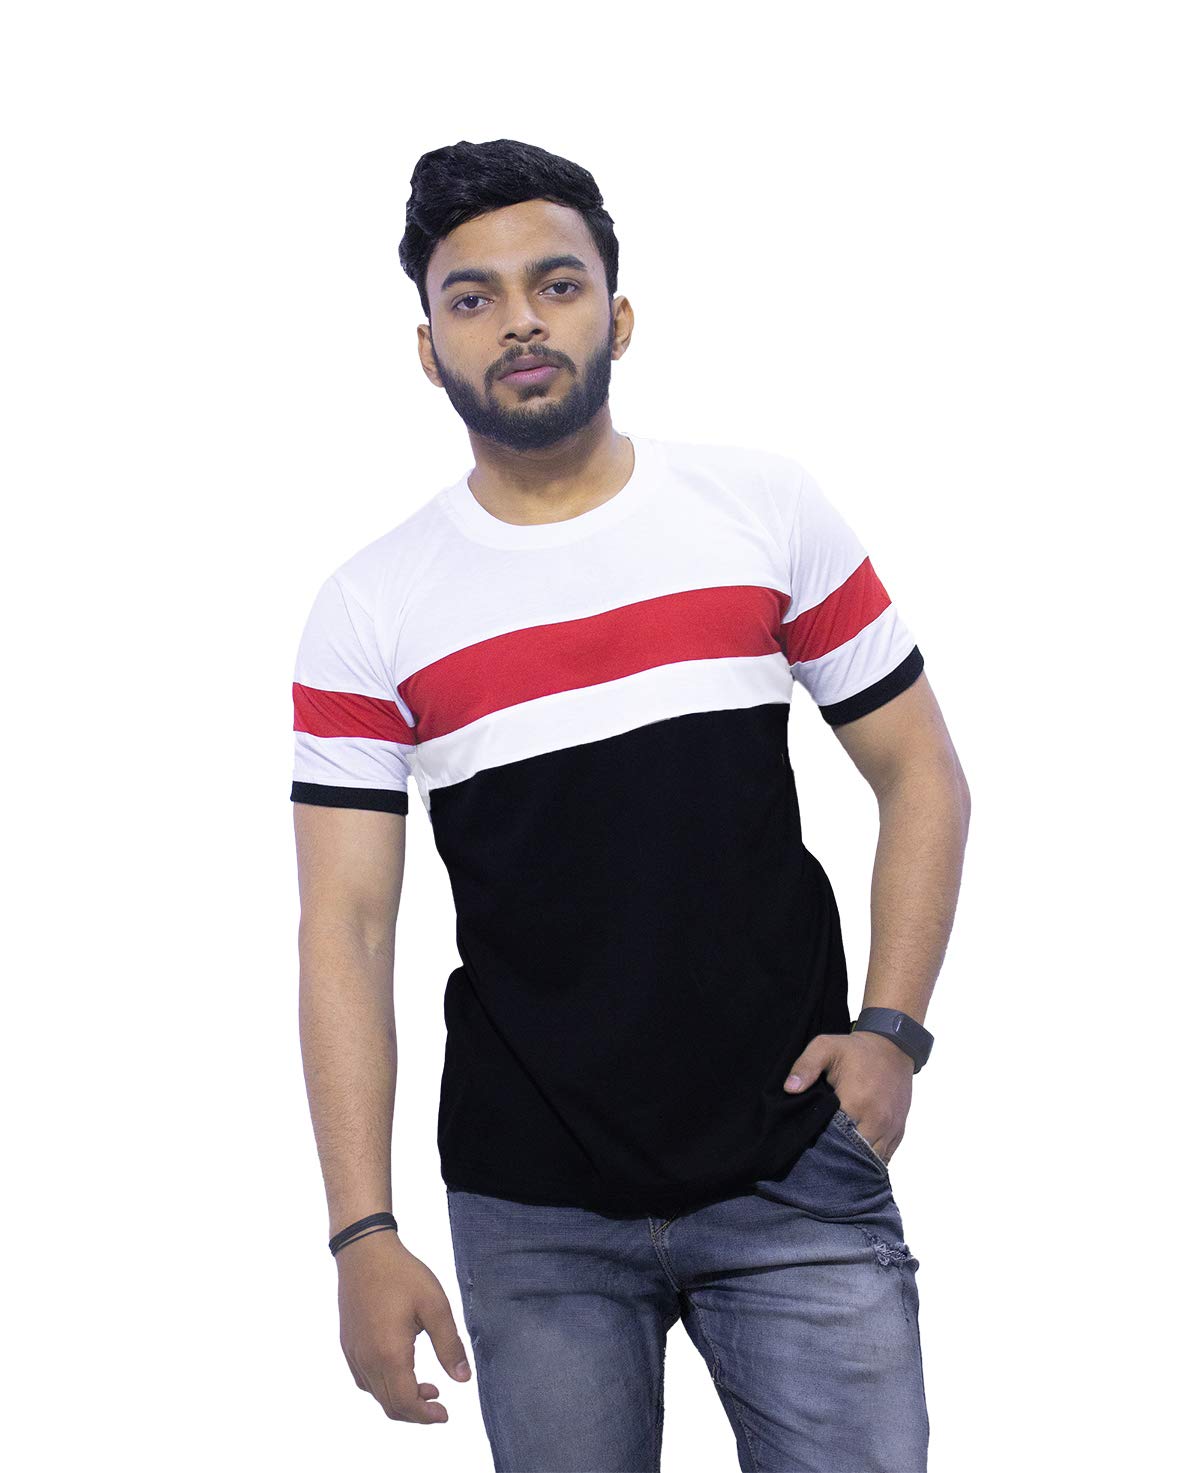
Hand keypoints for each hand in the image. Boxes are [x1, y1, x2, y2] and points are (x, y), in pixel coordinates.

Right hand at [335, 1229, 471, 1423]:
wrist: (364, 1251)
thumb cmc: (402, 1274)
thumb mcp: (435, 1305)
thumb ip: (449, 1344)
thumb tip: (462, 1379)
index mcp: (390, 1354)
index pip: (405, 1403)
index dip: (426, 1416)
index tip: (444, 1414)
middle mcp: (367, 1360)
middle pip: (389, 1404)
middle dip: (416, 1412)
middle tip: (438, 1403)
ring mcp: (354, 1353)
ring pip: (376, 1394)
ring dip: (400, 1400)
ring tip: (426, 1386)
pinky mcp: (348, 1344)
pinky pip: (364, 1379)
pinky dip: (383, 1387)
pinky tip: (399, 1370)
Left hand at [782, 1028, 913, 1164]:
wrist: (893, 1047)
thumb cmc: (856, 1050)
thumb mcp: (825, 1047)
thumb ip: (805, 1066)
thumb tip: (790, 1088)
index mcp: (857, 1102)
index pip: (835, 1138)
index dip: (820, 1145)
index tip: (807, 1145)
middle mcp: (877, 1120)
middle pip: (853, 1154)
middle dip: (836, 1157)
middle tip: (818, 1155)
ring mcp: (890, 1128)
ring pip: (870, 1159)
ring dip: (853, 1160)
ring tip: (835, 1158)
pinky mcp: (898, 1132)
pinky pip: (884, 1157)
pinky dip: (869, 1159)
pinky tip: (854, 1156)